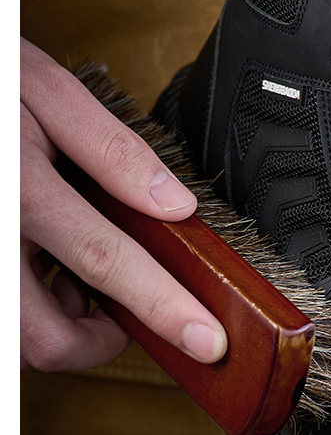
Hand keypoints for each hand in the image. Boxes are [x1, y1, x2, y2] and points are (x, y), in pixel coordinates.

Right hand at [21, 37, 227, 371]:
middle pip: (46, 338)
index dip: (160, 307)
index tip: (206, 339)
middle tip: (125, 315)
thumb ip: (110, 148)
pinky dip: (32, 307)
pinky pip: (6, 317)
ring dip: (59, 326)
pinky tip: (43, 267)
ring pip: (20, 338)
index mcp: (20, 189)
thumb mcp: (45, 91)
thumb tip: (175, 204)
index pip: (103, 261)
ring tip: (73, 275)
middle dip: (98, 343)